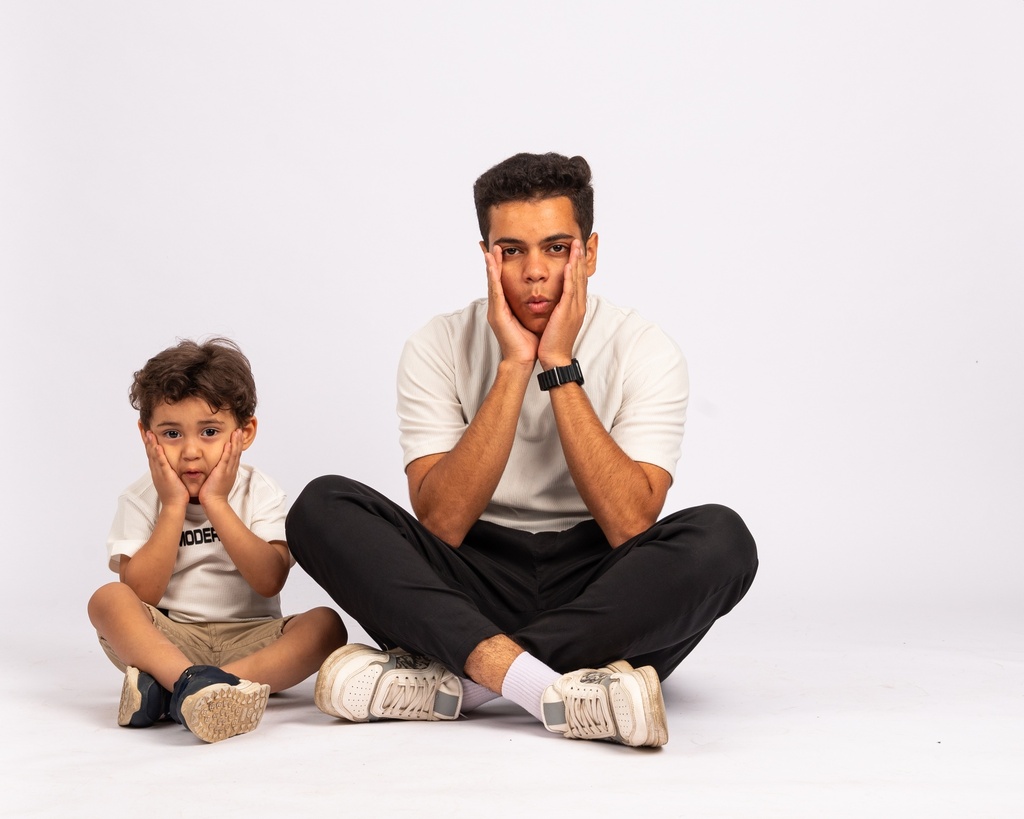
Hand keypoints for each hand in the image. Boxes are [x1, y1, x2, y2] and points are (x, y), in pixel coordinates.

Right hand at [143, 431, 189, 508]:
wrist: (174, 505)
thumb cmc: (175, 492)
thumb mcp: (170, 477)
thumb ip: (168, 468)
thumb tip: (169, 461)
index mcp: (157, 468)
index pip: (150, 450)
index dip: (147, 439)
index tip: (144, 427)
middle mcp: (155, 469)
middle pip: (148, 449)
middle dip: (144, 436)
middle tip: (140, 424)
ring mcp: (159, 472)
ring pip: (153, 455)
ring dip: (149, 443)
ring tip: (147, 431)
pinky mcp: (166, 476)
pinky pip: (161, 463)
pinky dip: (158, 454)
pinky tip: (157, 446)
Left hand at [198, 429, 241, 507]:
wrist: (214, 502)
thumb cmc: (213, 493)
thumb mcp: (218, 480)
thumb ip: (218, 472)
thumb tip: (216, 467)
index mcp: (230, 471)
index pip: (235, 455)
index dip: (237, 445)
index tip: (237, 436)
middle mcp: (231, 469)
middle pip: (237, 452)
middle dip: (239, 441)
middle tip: (240, 430)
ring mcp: (228, 471)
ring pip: (234, 454)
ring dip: (236, 442)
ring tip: (237, 432)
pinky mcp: (222, 473)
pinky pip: (226, 460)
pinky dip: (228, 451)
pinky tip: (229, 443)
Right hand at [485, 243, 538, 365]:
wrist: (523, 360)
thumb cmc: (528, 342)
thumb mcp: (531, 318)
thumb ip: (530, 306)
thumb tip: (540, 296)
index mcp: (506, 306)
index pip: (503, 281)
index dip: (501, 266)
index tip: (501, 250)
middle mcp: (498, 306)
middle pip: (495, 279)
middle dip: (492, 261)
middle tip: (491, 244)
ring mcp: (495, 310)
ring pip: (493, 283)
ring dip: (491, 265)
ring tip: (491, 250)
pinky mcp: (497, 314)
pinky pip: (495, 292)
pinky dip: (493, 278)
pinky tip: (492, 267)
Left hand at [538, 239, 587, 367]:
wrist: (554, 358)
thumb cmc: (553, 342)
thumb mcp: (558, 321)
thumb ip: (559, 308)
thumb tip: (556, 301)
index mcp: (576, 307)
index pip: (579, 281)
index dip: (578, 265)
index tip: (575, 251)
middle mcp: (578, 305)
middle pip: (581, 276)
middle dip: (580, 258)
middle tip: (578, 241)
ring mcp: (575, 308)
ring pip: (578, 280)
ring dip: (577, 261)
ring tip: (576, 245)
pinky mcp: (568, 312)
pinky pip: (570, 290)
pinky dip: (571, 276)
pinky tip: (569, 264)